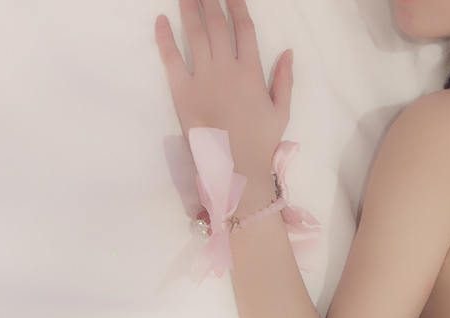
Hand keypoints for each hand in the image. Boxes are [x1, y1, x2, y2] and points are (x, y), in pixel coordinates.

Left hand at [154, 0, 292, 179]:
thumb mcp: (281, 112)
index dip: (237, 6)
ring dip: (190, 9)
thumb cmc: (260, 143)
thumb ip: (284, 80)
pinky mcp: (181, 91)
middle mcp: (226, 69)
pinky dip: (165, 37)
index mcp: (251, 73)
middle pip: (217, 25)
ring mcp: (203, 78)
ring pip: (195, 34)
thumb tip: (288, 52)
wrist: (235, 170)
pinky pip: (171, 58)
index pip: (244, 29)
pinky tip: (161, 19)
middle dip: (211, 1)